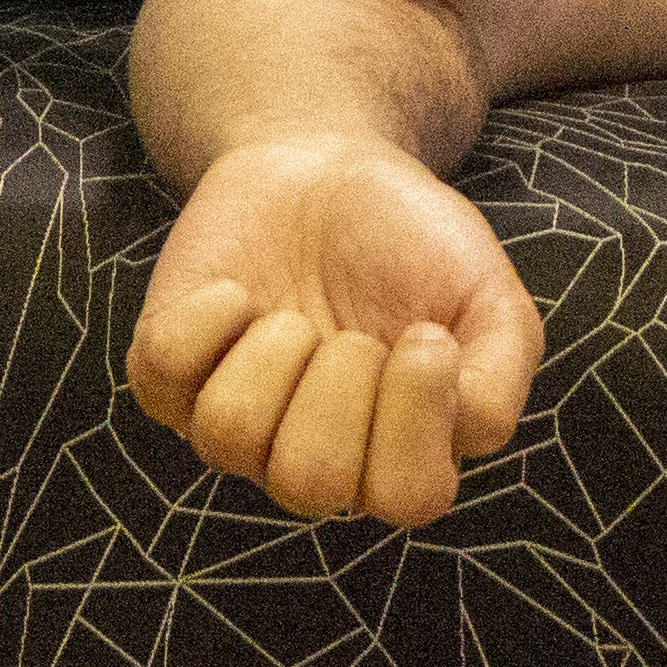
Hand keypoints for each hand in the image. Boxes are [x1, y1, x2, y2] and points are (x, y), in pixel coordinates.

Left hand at [126, 134, 543, 523]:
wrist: (326, 168)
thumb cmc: (412, 242)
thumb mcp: (489, 296)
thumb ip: (502, 374)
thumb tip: (468, 423)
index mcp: (396, 458)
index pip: (408, 498)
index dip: (416, 415)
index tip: (425, 336)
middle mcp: (310, 459)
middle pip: (310, 481)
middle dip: (339, 383)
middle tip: (350, 331)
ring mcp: (234, 424)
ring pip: (229, 434)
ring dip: (271, 352)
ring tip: (292, 314)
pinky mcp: (168, 376)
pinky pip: (163, 374)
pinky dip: (205, 318)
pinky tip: (237, 293)